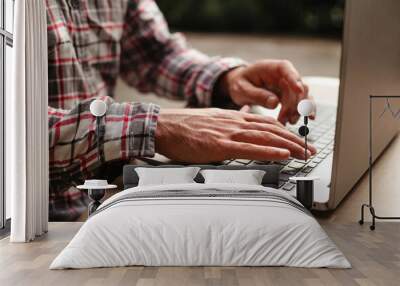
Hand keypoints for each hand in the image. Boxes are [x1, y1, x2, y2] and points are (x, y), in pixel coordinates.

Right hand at [155, 108, 315, 162]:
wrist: (165, 126)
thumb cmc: (185, 126)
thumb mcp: (212, 119)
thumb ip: (229, 123)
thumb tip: (242, 123)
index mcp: (234, 117)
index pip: (266, 123)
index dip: (286, 132)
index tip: (299, 140)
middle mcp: (235, 122)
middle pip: (272, 129)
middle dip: (294, 140)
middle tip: (311, 149)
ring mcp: (228, 133)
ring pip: (265, 137)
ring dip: (288, 146)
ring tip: (305, 153)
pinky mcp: (219, 145)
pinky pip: (249, 148)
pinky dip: (268, 151)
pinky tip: (283, 154)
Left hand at [219, 60, 312, 124]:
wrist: (240, 85)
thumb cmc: (240, 83)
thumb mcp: (242, 89)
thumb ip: (257, 95)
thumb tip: (274, 103)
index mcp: (272, 68)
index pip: (287, 69)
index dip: (294, 79)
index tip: (299, 91)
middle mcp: (284, 74)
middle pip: (297, 87)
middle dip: (293, 104)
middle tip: (285, 119)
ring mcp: (289, 85)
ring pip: (302, 96)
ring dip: (298, 110)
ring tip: (290, 122)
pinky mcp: (290, 94)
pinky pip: (301, 101)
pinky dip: (305, 110)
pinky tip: (309, 118)